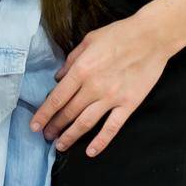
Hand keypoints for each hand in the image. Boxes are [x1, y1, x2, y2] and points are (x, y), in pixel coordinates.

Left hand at [32, 14, 174, 158]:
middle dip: (54, 126)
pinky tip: (91, 151)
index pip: (57, 97)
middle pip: (68, 112)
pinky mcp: (128, 104)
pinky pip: (112, 127)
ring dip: (70, 136)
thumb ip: (71, 60)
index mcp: (81, 69)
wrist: (151, 37)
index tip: (34, 125)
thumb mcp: (88, 40)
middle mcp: (93, 86)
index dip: (44, 113)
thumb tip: (58, 78)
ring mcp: (111, 97)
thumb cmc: (119, 34)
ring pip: (85, 122)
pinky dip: (101, 141)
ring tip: (60, 145)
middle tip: (46, 136)